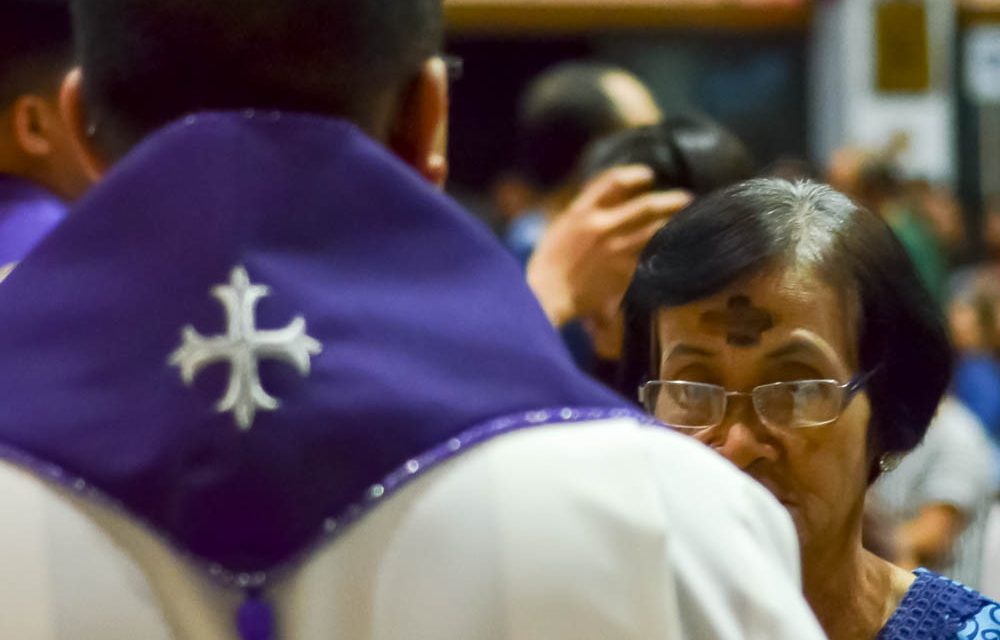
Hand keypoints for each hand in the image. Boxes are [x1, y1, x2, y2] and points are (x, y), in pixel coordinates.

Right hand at [526, 165, 691, 326]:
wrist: (545, 295)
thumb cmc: (548, 263)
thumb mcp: (561, 227)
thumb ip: (585, 211)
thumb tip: (610, 199)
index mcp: (581, 211)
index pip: (613, 180)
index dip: (635, 174)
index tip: (648, 175)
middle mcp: (601, 225)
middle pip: (646, 205)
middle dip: (669, 200)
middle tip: (685, 198)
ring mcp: (614, 249)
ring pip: (655, 230)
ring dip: (674, 224)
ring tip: (687, 221)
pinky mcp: (623, 271)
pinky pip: (651, 257)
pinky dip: (664, 250)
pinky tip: (674, 248)